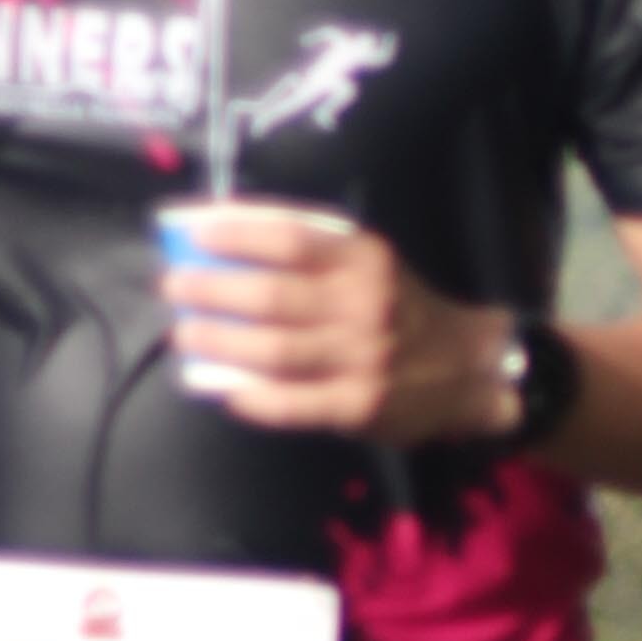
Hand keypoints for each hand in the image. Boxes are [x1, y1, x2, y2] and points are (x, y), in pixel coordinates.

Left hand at [161, 206, 514, 445]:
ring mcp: (361, 360)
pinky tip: (225, 389)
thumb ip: (315, 257)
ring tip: (186, 332)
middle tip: (174, 286)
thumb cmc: (402, 310)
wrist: (466, 370)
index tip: (194, 234)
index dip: (236, 235)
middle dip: (212, 290)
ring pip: (273, 351)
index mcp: (365, 261)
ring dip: (219, 341)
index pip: (290, 240)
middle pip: (272, 296)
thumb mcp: (372, 265)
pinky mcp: (357, 406)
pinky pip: (290, 403)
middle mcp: (363, 307)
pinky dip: (251, 396)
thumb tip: (228, 248)